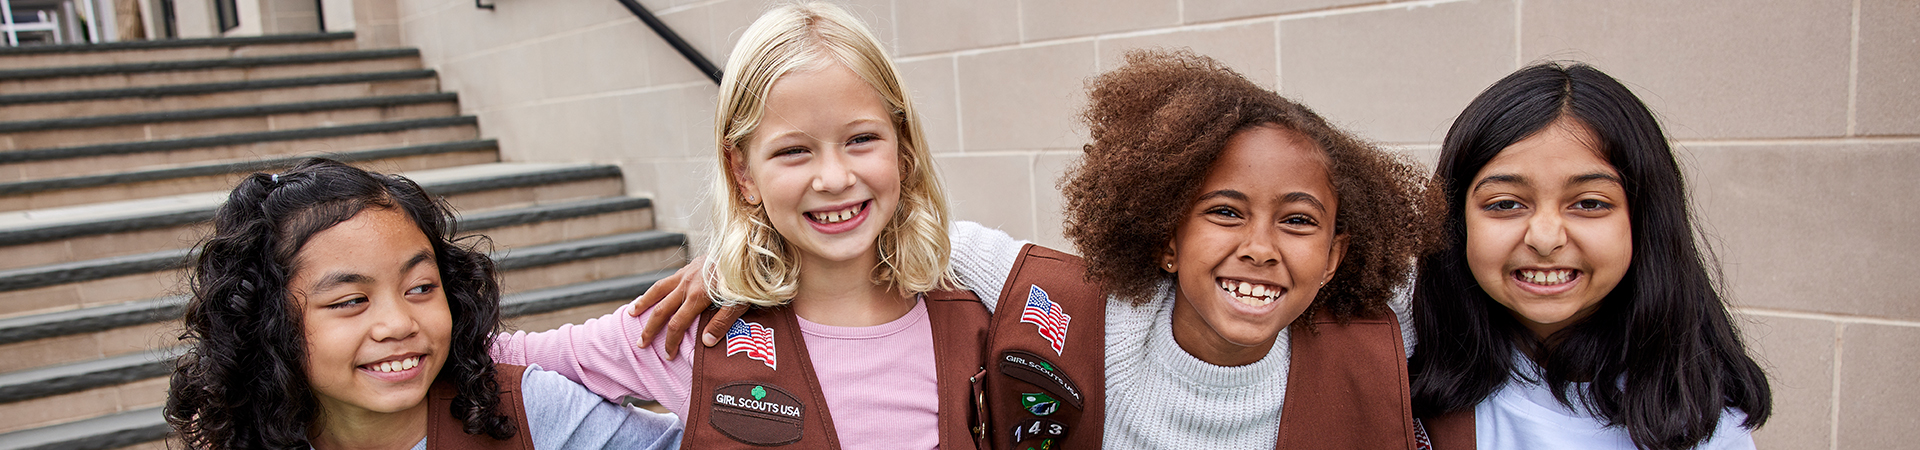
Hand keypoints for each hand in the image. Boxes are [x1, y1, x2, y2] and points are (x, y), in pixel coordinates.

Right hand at [628, 256, 746, 358]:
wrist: (746, 251)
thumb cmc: (745, 280)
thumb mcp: (739, 304)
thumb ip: (722, 323)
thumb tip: (705, 342)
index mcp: (697, 296)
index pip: (676, 325)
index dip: (670, 342)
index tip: (668, 355)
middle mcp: (687, 284)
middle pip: (661, 310)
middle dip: (650, 329)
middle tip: (641, 343)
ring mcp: (686, 273)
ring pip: (658, 290)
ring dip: (644, 303)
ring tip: (632, 313)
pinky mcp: (689, 266)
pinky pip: (667, 280)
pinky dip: (656, 290)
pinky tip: (653, 295)